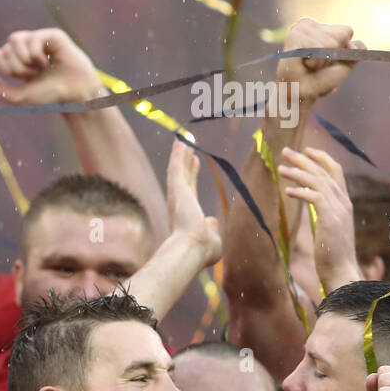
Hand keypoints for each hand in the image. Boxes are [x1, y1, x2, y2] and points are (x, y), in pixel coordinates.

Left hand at [0, 28, 103, 105]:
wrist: (72, 95)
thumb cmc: (48, 95)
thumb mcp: (18, 96)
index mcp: (19, 58)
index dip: (6, 68)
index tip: (22, 78)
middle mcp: (29, 46)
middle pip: (6, 47)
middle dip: (16, 66)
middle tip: (33, 74)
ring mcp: (41, 39)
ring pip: (15, 40)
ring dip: (25, 60)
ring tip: (40, 68)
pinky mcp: (53, 35)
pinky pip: (33, 38)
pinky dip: (37, 54)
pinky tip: (47, 62)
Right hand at [166, 138, 220, 268]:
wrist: (192, 249)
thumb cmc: (203, 250)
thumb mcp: (212, 238)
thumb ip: (212, 228)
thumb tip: (212, 220)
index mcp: (187, 214)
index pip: (190, 190)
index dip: (192, 175)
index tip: (195, 163)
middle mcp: (179, 203)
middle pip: (183, 177)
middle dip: (186, 162)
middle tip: (187, 148)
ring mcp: (177, 195)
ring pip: (177, 170)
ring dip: (179, 154)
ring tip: (182, 140)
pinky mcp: (177, 189)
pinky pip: (177, 167)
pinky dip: (178, 155)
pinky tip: (181, 142)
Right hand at [276, 18, 363, 103]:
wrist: (300, 94)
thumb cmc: (319, 79)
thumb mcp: (345, 63)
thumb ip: (357, 50)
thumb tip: (352, 44)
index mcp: (319, 27)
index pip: (346, 32)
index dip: (341, 51)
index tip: (326, 60)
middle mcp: (308, 24)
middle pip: (341, 36)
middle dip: (332, 56)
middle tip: (316, 65)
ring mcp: (300, 28)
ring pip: (330, 44)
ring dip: (322, 61)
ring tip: (309, 66)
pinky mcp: (294, 36)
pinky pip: (319, 49)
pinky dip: (315, 62)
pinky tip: (303, 64)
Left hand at [279, 146, 360, 288]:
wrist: (342, 271)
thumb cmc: (331, 253)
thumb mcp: (328, 227)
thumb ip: (321, 212)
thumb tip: (307, 202)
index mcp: (344, 202)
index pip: (335, 172)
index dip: (321, 158)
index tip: (306, 150)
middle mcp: (343, 202)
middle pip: (324, 172)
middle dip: (304, 159)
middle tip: (285, 151)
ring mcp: (339, 209)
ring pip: (318, 181)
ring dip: (298, 172)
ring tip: (281, 167)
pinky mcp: (331, 218)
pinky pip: (315, 197)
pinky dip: (301, 191)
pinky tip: (287, 191)